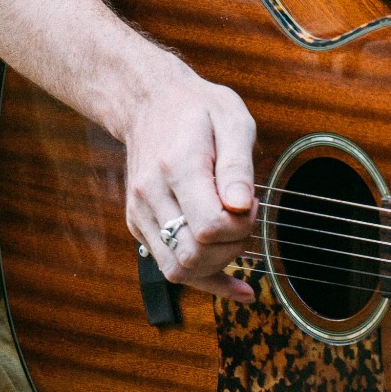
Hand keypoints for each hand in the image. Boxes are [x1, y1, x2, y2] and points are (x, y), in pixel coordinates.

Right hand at [118, 65, 256, 301]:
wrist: (148, 103)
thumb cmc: (196, 110)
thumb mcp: (231, 120)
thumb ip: (238, 166)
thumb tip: (243, 207)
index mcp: (177, 167)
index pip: (211, 227)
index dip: (242, 225)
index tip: (251, 203)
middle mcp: (151, 195)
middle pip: (195, 255)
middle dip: (233, 248)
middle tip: (245, 218)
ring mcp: (140, 213)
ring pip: (179, 270)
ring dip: (217, 265)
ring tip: (234, 236)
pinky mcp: (139, 226)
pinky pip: (170, 268)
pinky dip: (206, 279)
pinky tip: (237, 288)